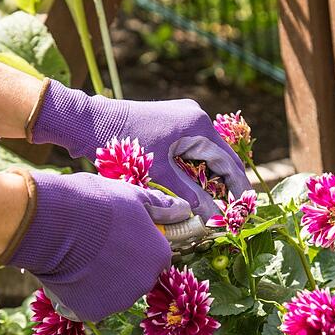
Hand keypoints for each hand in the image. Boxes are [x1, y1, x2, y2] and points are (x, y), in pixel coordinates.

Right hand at [0, 170, 190, 321]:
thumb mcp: (132, 195)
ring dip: (101, 280)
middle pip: (135, 276)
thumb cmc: (96, 202)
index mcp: (159, 255)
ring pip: (113, 292)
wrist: (53, 223)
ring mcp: (119, 301)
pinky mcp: (92, 312)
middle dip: (120, 265)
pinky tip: (68, 273)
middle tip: (95, 245)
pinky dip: (81, 292)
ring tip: (79, 256)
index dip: (136, 245)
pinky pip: (89, 303)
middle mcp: (145, 283)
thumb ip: (161, 207)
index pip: (154, 255)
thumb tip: (184, 209)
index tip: (118, 235)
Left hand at [28, 79, 251, 219]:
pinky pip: (191, 148)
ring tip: (215, 203)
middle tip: (232, 210)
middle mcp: (196, 117)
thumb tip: (212, 217)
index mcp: (198, 125)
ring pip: (205, 154)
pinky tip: (195, 188)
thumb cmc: (125, 145)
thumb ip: (189, 194)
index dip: (236, 186)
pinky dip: (194, 168)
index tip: (244, 207)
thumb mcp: (161, 173)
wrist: (90, 122)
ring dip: (209, 177)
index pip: (227, 161)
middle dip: (225, 184)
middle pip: (219, 156)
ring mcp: (184, 118)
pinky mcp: (172, 123)